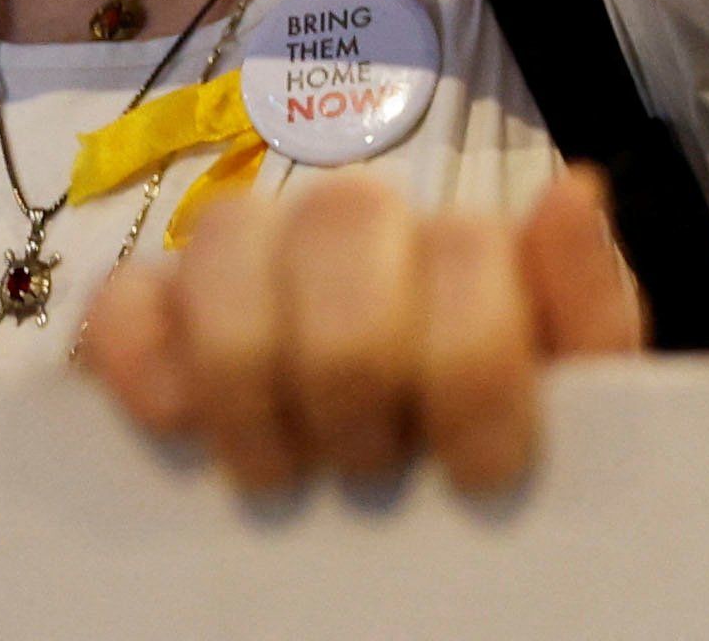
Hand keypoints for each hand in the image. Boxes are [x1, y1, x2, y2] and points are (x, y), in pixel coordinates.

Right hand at [80, 169, 644, 501]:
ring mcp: (250, 266)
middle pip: (343, 214)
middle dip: (356, 362)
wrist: (401, 519)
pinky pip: (122, 296)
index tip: (480, 469)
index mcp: (465, 249)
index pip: (466, 242)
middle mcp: (358, 233)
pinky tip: (179, 426)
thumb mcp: (568, 400)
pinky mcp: (152, 321)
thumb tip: (573, 189)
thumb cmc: (484, 457)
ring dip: (251, 365)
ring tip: (279, 468)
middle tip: (370, 465)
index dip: (473, 363)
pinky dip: (142, 354)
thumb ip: (586, 307)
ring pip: (229, 233)